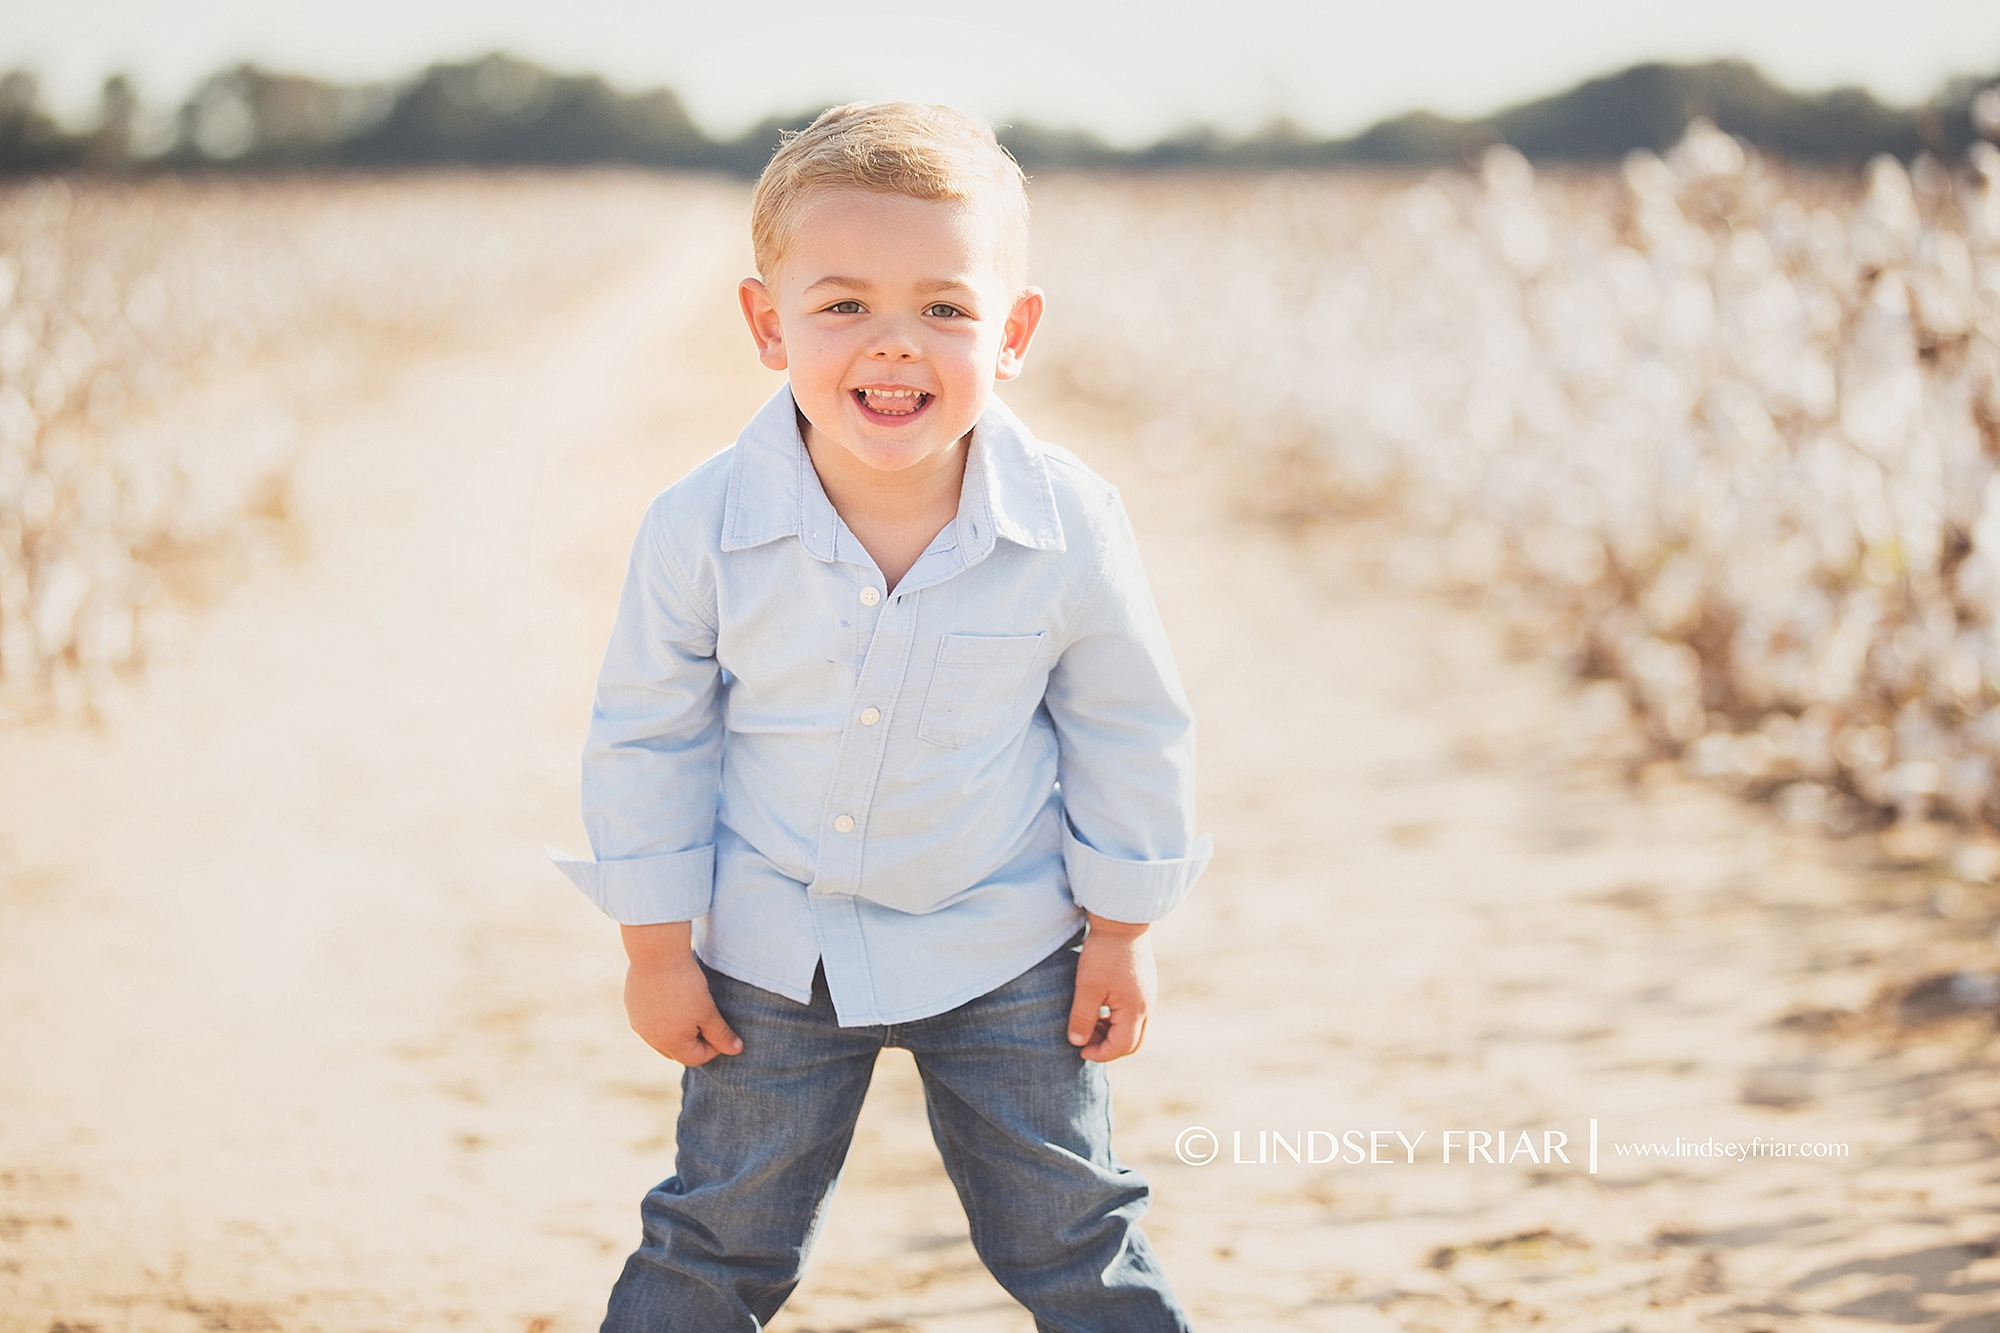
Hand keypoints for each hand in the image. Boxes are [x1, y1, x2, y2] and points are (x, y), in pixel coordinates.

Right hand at [619, 922, 742, 1066]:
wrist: (656, 952)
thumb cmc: (686, 984)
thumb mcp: (708, 1011)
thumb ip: (721, 1034)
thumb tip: (736, 1050)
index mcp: (670, 1043)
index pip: (696, 1058)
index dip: (714, 1046)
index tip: (722, 1028)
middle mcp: (649, 1038)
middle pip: (677, 1051)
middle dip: (695, 1041)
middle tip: (708, 1019)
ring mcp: (638, 1022)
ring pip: (662, 1036)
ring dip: (678, 1030)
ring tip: (690, 1007)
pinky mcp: (632, 1006)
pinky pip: (649, 1021)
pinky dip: (662, 1016)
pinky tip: (672, 997)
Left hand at [1067, 914, 1156, 1062]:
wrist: (1121, 921)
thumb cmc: (1103, 953)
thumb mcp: (1087, 986)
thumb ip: (1082, 1017)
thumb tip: (1078, 1043)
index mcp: (1135, 1009)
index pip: (1122, 1046)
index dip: (1100, 1053)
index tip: (1079, 1049)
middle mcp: (1147, 1006)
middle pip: (1133, 1042)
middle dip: (1108, 1048)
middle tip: (1085, 1042)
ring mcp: (1148, 995)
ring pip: (1135, 1028)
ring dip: (1112, 1033)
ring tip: (1089, 1024)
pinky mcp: (1144, 985)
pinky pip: (1134, 1013)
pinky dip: (1117, 1020)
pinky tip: (1100, 1009)